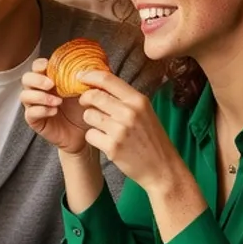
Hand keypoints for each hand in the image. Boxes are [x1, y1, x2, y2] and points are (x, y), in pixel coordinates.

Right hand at [20, 58, 90, 152]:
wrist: (84, 132)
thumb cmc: (84, 110)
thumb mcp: (88, 92)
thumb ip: (88, 78)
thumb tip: (95, 64)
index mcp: (49, 80)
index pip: (36, 67)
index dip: (39, 65)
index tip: (47, 65)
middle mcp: (39, 91)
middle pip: (26, 79)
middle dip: (37, 79)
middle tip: (51, 84)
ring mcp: (35, 106)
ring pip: (25, 96)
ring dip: (40, 96)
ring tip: (57, 102)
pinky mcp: (35, 121)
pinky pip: (30, 113)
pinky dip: (41, 110)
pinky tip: (54, 111)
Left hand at [77, 71, 185, 188]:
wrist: (162, 168)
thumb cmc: (151, 138)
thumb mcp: (144, 112)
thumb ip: (124, 98)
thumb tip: (99, 83)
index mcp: (138, 101)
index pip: (107, 79)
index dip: (89, 75)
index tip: (80, 75)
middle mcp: (129, 112)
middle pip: (93, 96)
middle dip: (85, 98)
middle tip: (86, 103)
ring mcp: (120, 130)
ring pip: (88, 115)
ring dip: (90, 120)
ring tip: (102, 126)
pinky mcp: (112, 147)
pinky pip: (89, 134)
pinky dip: (93, 137)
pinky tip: (105, 141)